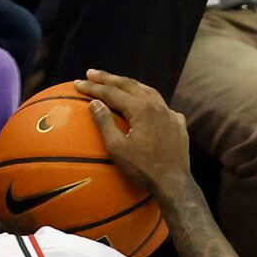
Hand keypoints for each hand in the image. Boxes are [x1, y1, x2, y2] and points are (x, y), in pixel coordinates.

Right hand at [83, 69, 192, 197]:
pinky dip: (149, 100)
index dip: (94, 87)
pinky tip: (146, 104)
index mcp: (141, 109)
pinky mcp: (178, 124)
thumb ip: (105, 123)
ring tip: (116, 82)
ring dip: (130, 85)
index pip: (112, 92)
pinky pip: (162, 105)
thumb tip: (94, 103)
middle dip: (109, 79)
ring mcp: (170, 114)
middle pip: (130, 85)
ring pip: (148, 91)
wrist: (173, 183)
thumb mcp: (117, 148)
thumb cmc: (143, 168)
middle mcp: (157, 106)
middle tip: (91, 74)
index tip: (78, 83)